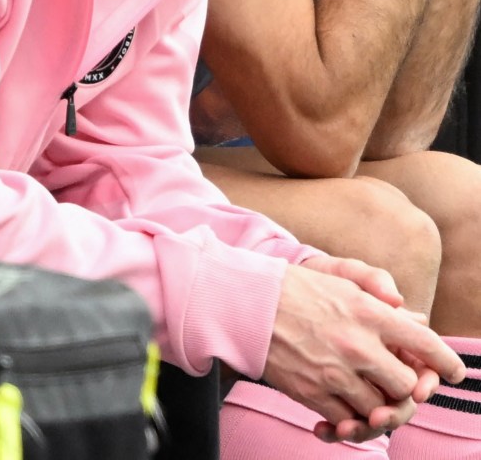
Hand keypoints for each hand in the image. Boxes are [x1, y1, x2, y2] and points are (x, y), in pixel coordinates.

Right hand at [263, 257, 465, 443]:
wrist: (247, 305)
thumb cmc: (295, 288)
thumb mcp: (340, 278)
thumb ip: (378, 293)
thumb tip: (408, 311)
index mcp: (368, 312)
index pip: (423, 342)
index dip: (445, 361)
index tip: (455, 371)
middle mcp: (358, 345)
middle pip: (406, 385)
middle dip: (410, 389)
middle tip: (404, 386)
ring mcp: (336, 374)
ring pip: (380, 410)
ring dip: (382, 409)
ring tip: (375, 402)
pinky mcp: (314, 394)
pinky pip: (347, 422)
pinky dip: (351, 424)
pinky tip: (344, 416)